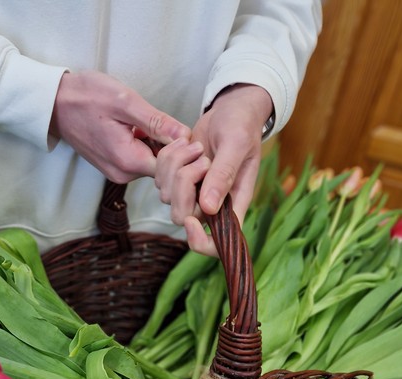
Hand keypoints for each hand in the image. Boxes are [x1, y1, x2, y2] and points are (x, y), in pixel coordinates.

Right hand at [50, 70, 190, 182]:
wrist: (54, 103)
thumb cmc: (86, 96)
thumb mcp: (124, 102)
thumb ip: (156, 121)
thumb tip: (185, 135)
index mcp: (128, 162)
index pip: (172, 170)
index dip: (184, 154)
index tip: (188, 133)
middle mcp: (123, 174)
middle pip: (164, 171)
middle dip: (174, 151)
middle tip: (174, 127)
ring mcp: (117, 172)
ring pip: (153, 166)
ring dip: (160, 148)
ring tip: (155, 125)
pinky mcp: (114, 166)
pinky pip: (140, 161)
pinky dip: (147, 147)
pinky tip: (142, 130)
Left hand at [155, 84, 272, 255]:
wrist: (230, 111)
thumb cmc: (241, 126)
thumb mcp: (236, 145)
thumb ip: (223, 175)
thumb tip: (208, 208)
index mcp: (234, 204)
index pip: (216, 244)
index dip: (199, 241)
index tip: (190, 220)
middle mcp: (212, 205)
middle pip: (183, 218)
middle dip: (182, 189)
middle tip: (201, 160)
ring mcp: (193, 193)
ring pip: (168, 198)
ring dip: (174, 168)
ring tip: (195, 146)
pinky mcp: (178, 179)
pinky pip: (160, 180)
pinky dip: (166, 159)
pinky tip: (184, 142)